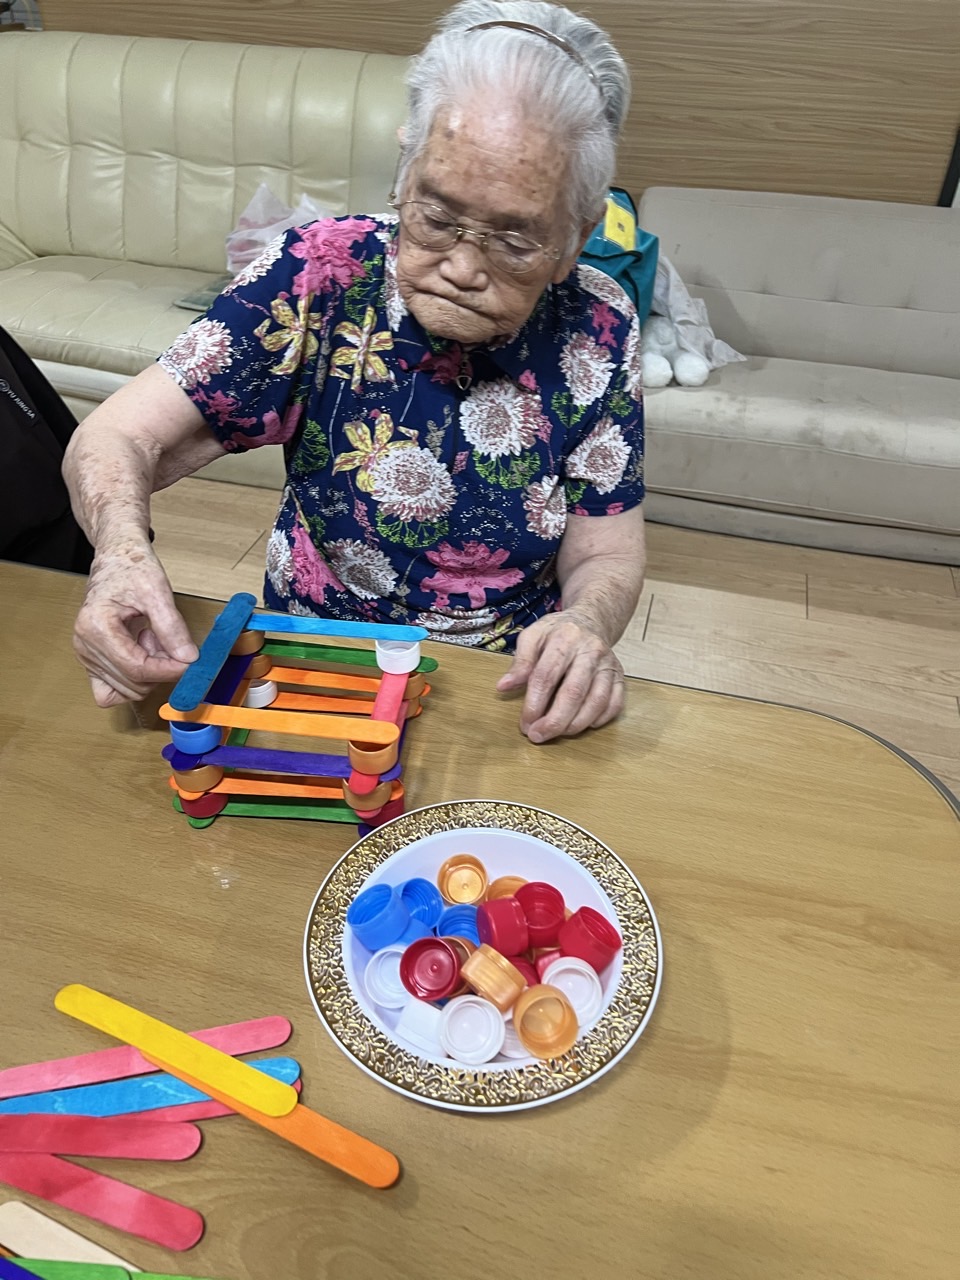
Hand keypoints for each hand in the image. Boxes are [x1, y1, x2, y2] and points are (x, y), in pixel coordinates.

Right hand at [73, 541, 198, 706]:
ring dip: (150, 672)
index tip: (189, 662)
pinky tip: (142, 653)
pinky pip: (113, 690)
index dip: (168, 670)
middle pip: (133, 683)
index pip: (136, 668)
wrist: (117, 559)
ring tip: (152, 640)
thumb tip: (188, 658)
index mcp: (95, 626)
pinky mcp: (93, 661)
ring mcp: (86, 655)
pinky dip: (135, 679)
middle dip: (159, 668)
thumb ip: (172, 627)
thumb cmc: (131, 567)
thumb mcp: (157, 591)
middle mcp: (85, 645)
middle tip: (167, 639)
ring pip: (127, 689)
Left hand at [495, 611, 625, 743]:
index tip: (525, 724)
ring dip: (576, 724)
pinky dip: (600, 719)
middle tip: (538, 736)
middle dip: (554, 721)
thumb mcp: (533, 636)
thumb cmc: (557, 633)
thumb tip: (503, 686)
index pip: (547, 675)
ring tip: (558, 734)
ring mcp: (608, 664)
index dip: (534, 703)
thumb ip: (520, 662)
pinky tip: (583, 725)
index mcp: (565, 637)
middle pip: (574, 692)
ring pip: (597, 701)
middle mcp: (591, 650)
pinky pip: (614, 704)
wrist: (591, 621)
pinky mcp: (620, 677)